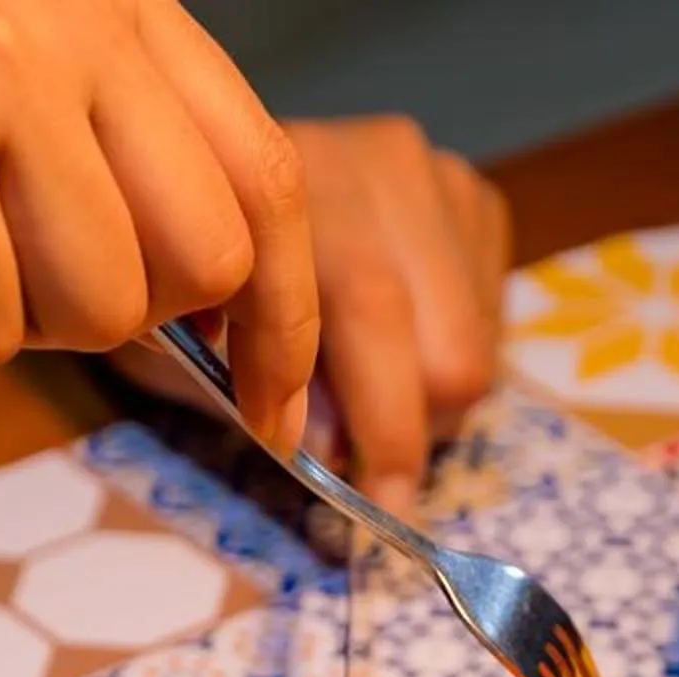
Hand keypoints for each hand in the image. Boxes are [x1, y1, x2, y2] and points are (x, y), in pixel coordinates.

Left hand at [116, 116, 511, 515]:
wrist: (211, 177)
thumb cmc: (195, 273)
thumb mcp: (186, 338)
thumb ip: (256, 388)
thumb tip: (335, 452)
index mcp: (294, 188)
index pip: (373, 316)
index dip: (381, 430)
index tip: (378, 508)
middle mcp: (382, 166)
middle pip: (449, 350)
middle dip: (411, 429)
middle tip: (367, 463)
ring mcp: (437, 178)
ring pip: (479, 346)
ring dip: (430, 399)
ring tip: (370, 392)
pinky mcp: (474, 198)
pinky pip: (493, 319)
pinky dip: (452, 357)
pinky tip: (398, 346)